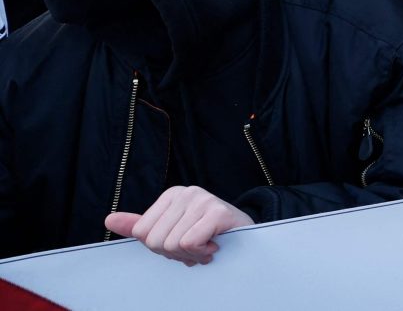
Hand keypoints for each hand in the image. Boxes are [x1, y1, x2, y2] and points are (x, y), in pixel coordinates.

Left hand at [105, 186, 253, 265]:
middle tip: (196, 247)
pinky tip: (214, 245)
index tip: (182, 241)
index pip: (142, 233)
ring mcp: (203, 199)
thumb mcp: (171, 230)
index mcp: (171, 195)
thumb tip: (109, 220)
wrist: (246, 236)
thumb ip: (140, 226)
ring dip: (191, 255)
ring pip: (172, 245)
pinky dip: (201, 253)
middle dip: (175, 253)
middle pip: (155, 241)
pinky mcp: (218, 211)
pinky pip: (189, 243)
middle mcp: (186, 192)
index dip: (160, 247)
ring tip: (206, 246)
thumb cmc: (207, 234)